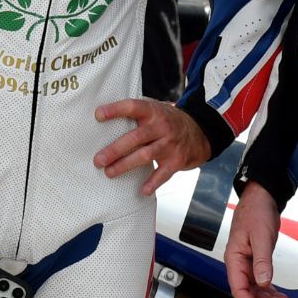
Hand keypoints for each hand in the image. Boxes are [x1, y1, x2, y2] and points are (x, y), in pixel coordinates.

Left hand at [93, 99, 212, 194]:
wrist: (199, 132)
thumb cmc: (168, 121)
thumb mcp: (155, 110)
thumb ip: (136, 114)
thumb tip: (101, 118)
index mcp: (153, 111)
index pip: (133, 107)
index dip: (116, 109)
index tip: (98, 115)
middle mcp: (161, 126)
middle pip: (136, 137)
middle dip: (115, 149)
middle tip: (99, 160)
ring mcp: (170, 144)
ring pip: (146, 155)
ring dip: (126, 165)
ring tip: (109, 172)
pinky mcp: (177, 160)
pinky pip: (163, 173)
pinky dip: (153, 183)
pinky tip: (143, 191)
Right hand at [226, 184, 290, 297]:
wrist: (262, 195)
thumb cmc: (257, 210)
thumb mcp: (262, 236)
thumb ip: (262, 261)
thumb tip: (264, 283)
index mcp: (234, 258)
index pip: (239, 290)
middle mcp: (238, 262)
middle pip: (247, 293)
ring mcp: (246, 261)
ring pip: (254, 289)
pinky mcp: (255, 259)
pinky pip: (260, 280)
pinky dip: (269, 290)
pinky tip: (279, 295)